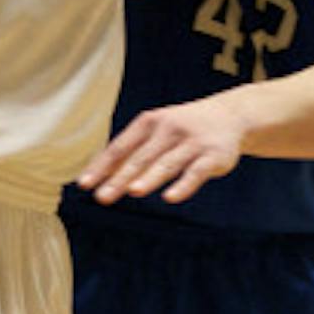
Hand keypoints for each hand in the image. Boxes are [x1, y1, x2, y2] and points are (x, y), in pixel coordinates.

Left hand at [79, 92, 248, 207]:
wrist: (230, 115)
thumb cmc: (181, 129)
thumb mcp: (156, 131)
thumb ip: (131, 152)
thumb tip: (97, 176)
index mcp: (149, 123)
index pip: (120, 147)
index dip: (102, 166)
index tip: (84, 185)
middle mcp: (169, 129)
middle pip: (140, 158)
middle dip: (120, 178)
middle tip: (101, 197)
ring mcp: (192, 142)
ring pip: (167, 163)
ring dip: (149, 177)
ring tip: (132, 191)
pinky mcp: (213, 156)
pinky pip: (196, 173)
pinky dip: (183, 186)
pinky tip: (170, 198)